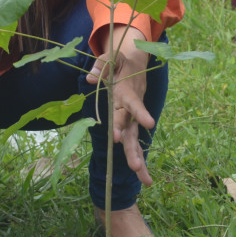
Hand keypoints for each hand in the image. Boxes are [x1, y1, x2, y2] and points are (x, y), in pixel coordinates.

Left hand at [86, 28, 154, 185]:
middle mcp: (130, 108)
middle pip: (131, 130)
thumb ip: (100, 66)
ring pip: (135, 140)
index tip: (138, 128)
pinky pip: (135, 143)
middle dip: (132, 148)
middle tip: (135, 165)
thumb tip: (90, 80)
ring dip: (138, 158)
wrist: (136, 62)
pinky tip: (145, 179)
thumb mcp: (110, 56)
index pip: (131, 105)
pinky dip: (139, 160)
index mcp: (126, 92)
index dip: (135, 116)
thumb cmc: (120, 59)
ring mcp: (132, 117)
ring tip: (145, 180)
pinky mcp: (132, 124)